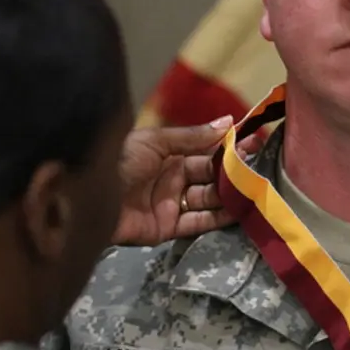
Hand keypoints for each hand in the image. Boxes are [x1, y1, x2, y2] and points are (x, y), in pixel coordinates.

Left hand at [113, 117, 263, 246]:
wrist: (89, 197)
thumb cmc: (121, 161)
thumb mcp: (156, 142)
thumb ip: (193, 136)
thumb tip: (228, 122)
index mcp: (168, 154)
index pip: (206, 149)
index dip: (230, 147)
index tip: (256, 141)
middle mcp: (172, 177)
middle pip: (209, 175)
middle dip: (233, 172)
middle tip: (260, 168)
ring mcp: (171, 203)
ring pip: (208, 199)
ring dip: (229, 195)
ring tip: (255, 190)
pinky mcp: (168, 227)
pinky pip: (198, 222)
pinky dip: (218, 218)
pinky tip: (238, 211)